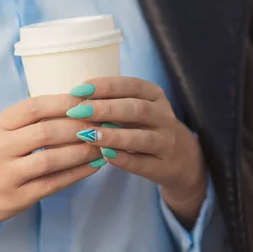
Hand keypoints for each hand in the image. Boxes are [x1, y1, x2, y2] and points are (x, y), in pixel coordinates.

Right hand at [0, 94, 102, 251]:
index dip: (64, 101)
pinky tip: (95, 165)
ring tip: (105, 144)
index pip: (33, 107)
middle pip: (46, 131)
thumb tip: (71, 105)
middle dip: (80, 126)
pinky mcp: (17, 198)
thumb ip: (25, 122)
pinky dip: (77, 173)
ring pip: (52, 159)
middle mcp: (0, 148)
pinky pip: (54, 184)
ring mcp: (8, 175)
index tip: (89, 98)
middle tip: (105, 122)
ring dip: (83, 150)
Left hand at [67, 78, 207, 227]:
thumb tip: (72, 98)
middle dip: (105, 109)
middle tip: (78, 111)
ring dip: (113, 135)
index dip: (106, 86)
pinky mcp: (163, 166)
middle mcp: (164, 116)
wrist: (180, 160)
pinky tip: (104, 155)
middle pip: (136, 109)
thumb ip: (111, 103)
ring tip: (87, 134)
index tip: (79, 89)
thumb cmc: (144, 128)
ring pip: (141, 137)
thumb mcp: (134, 109)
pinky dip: (123, 159)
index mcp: (155, 96)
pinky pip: (142, 162)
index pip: (131, 85)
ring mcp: (166, 142)